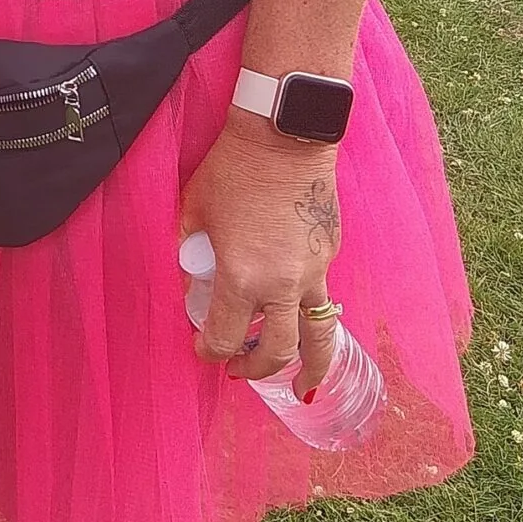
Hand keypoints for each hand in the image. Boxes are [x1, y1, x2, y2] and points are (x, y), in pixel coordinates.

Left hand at [178, 117, 342, 393]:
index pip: (223, 336)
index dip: (208, 351)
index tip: (202, 349)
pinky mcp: (332, 253)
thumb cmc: (232, 168)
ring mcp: (315, 270)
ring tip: (303, 388)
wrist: (285, 134)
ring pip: (319, 336)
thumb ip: (191, 252)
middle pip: (275, 351)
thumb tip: (191, 275)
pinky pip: (322, 293)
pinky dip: (307, 309)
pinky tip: (294, 306)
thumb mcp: (195, 212)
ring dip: (310, 367)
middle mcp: (283, 284)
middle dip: (255, 370)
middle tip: (239, 371)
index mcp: (242, 277)